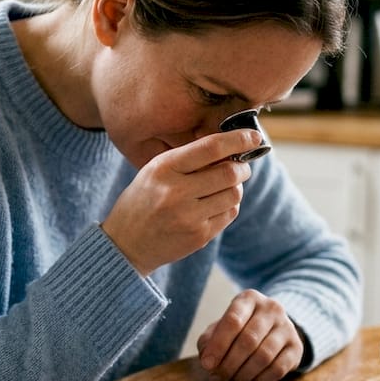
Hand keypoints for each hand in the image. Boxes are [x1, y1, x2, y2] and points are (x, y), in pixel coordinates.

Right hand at [101, 129, 260, 276]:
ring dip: (236, 187)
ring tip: (224, 186)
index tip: (254, 136)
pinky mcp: (199, 236)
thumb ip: (188, 159)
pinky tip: (216, 204)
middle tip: (241, 166)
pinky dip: (229, 205)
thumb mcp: (155, 171)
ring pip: (234, 194)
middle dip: (242, 166)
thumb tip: (230, 148)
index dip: (238, 139)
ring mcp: (189, 216)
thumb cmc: (143, 200)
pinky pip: (230, 213)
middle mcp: (176, 192)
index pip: (211, 147)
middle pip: (229, 172)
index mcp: (164, 168)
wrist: (125, 244)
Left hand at [196, 289, 302, 380]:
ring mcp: (287, 327)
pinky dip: (260, 379)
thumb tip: (208, 360)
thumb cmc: (239, 329)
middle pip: (248, 340)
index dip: (218, 345)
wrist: (271, 330)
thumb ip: (209, 341)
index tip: (207, 364)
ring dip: (243, 374)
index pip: (233, 321)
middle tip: (218, 378)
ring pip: (264, 356)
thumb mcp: (219, 329)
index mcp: (249, 298)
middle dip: (229, 364)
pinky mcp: (296, 347)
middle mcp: (271, 308)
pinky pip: (278, 368)